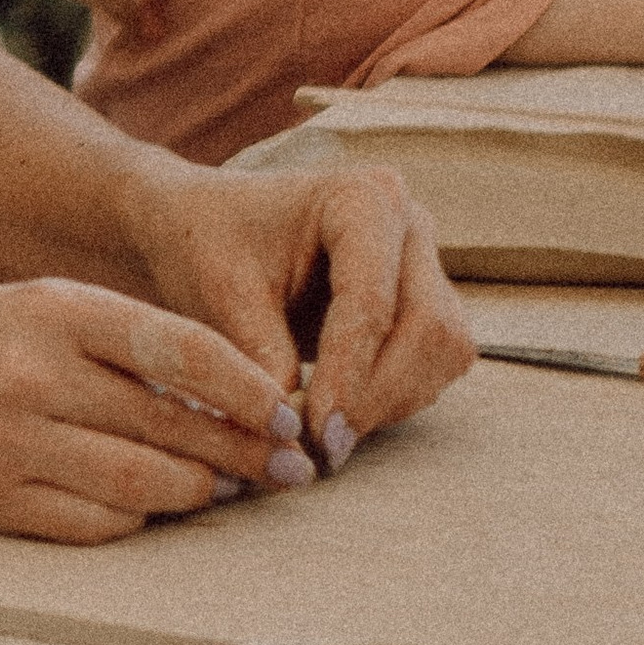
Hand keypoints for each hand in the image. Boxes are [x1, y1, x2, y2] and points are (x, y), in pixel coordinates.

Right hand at [0, 275, 309, 545]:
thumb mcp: (35, 306)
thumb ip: (118, 340)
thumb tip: (223, 393)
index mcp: (53, 310)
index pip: (177, 348)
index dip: (245, 387)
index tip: (286, 411)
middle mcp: (34, 375)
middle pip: (170, 426)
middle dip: (242, 452)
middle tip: (289, 468)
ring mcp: (11, 444)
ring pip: (141, 484)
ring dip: (199, 493)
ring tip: (229, 490)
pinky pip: (93, 524)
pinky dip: (138, 520)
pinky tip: (158, 510)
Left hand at [122, 159, 473, 474]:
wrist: (202, 229)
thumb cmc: (208, 244)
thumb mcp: (223, 295)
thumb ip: (264, 360)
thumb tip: (295, 439)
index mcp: (361, 198)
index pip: (371, 300)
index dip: (349, 374)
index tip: (318, 433)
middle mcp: (407, 225)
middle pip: (427, 328)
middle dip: (377, 395)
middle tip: (325, 446)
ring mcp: (423, 265)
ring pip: (441, 353)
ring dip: (389, 403)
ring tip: (324, 434)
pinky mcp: (423, 305)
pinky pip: (432, 366)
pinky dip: (393, 400)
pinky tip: (340, 413)